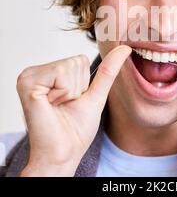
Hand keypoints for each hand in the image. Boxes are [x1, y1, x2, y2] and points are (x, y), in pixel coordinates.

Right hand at [17, 45, 131, 175]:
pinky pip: (60, 74)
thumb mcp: (96, 94)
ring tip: (57, 106)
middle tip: (64, 105)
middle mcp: (36, 72)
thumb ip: (108, 70)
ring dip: (70, 92)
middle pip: (76, 61)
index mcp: (49, 73)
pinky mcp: (27, 83)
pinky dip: (63, 93)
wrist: (63, 152)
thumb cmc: (76, 128)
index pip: (80, 59)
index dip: (83, 83)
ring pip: (70, 66)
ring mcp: (29, 76)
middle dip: (77, 87)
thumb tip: (124, 48)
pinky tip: (50, 105)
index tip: (71, 101)